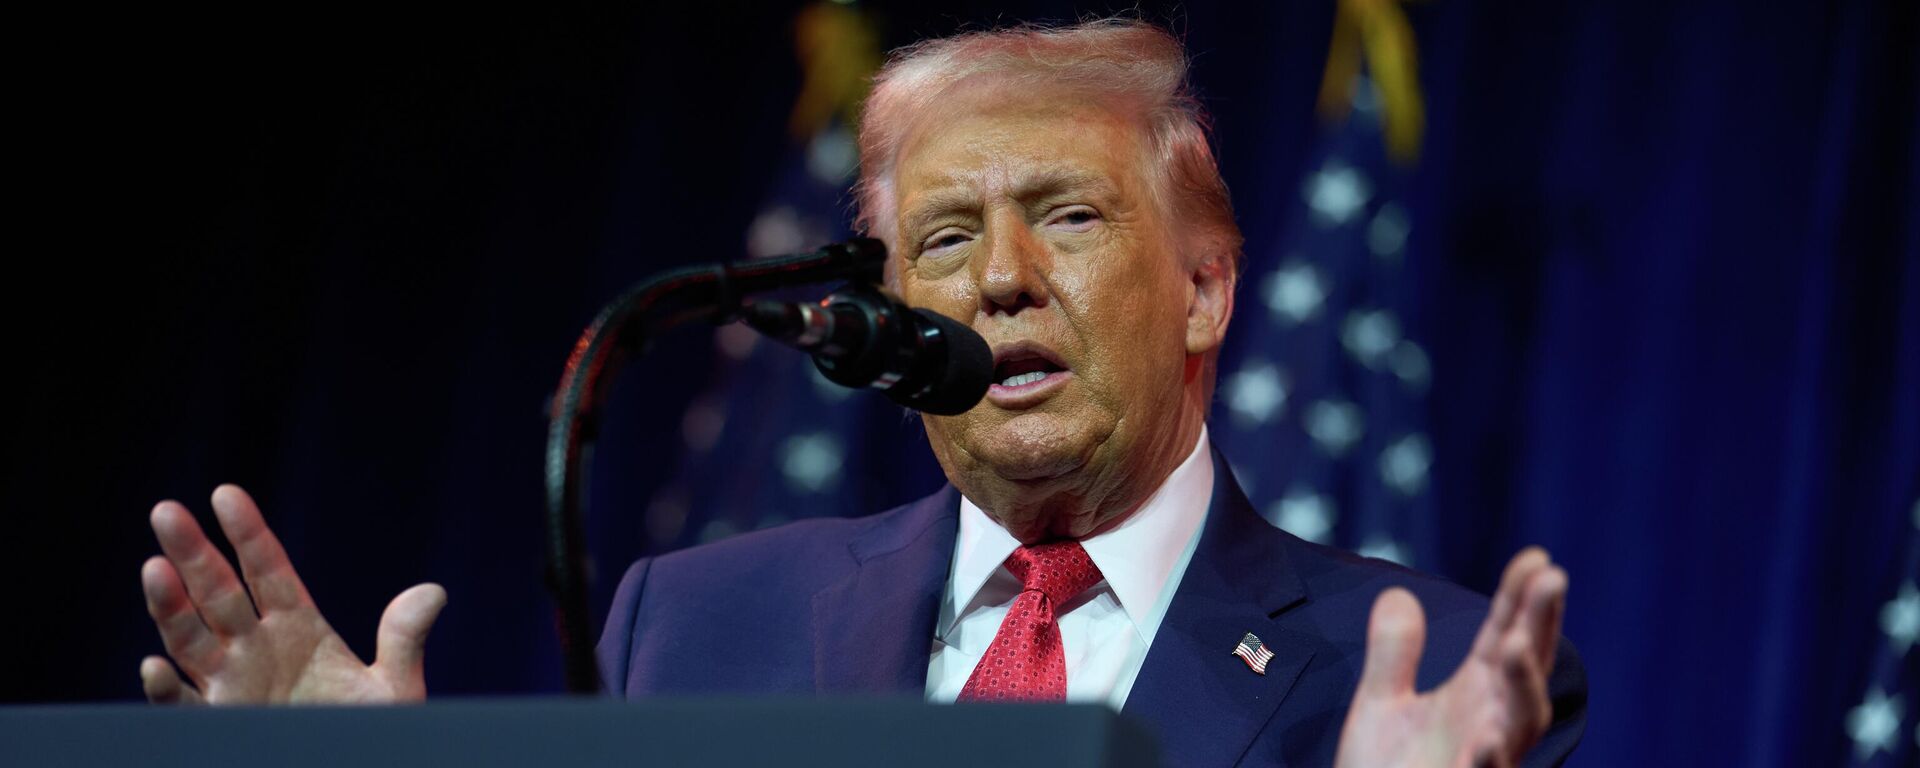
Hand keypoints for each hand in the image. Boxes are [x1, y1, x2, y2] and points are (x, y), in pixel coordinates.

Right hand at [138, 484, 445, 704]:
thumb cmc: (371, 736)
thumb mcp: (393, 690)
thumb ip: (403, 640)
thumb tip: (434, 592)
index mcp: (299, 629)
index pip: (268, 571)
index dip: (247, 534)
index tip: (225, 494)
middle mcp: (257, 650)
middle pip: (218, 594)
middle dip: (192, 554)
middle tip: (166, 511)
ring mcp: (232, 686)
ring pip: (190, 640)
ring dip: (170, 608)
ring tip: (155, 569)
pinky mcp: (217, 724)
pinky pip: (183, 705)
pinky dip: (166, 688)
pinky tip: (156, 664)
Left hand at [1334, 548, 1567, 767]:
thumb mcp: (1381, 706)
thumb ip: (1394, 653)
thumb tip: (1397, 592)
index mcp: (1476, 698)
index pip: (1504, 636)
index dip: (1520, 598)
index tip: (1538, 557)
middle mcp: (1490, 726)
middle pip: (1525, 670)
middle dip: (1540, 626)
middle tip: (1552, 577)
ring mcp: (1482, 762)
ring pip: (1519, 725)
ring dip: (1521, 685)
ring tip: (1513, 644)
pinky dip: (1489, 758)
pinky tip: (1485, 737)